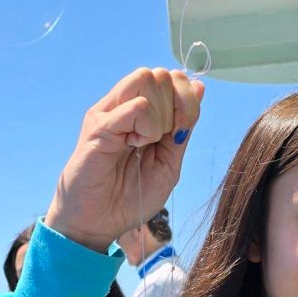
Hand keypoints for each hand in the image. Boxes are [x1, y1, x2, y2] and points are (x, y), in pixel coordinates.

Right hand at [45, 68, 204, 252]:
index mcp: (142, 113)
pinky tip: (133, 146)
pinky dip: (146, 127)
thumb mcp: (168, 164)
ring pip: (147, 79)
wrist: (97, 222)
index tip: (183, 129)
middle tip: (165, 138)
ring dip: (160, 114)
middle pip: (160, 74)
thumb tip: (200, 88)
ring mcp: (109, 112)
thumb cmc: (129, 197)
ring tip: (145, 143)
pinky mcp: (99, 125)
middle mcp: (124, 106)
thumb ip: (183, 129)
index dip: (187, 98)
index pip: (170, 78)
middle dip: (177, 105)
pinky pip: (136, 106)